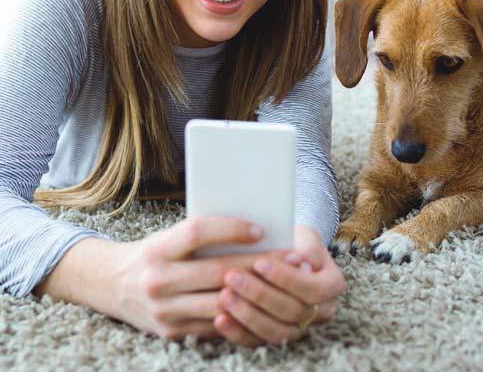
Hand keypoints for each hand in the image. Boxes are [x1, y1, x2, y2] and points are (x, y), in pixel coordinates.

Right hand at [112, 216, 290, 340]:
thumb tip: (253, 230)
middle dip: (259, 264)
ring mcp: (164, 311)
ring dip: (257, 293)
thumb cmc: (154, 253)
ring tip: (285, 282)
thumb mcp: (168, 236)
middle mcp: (158, 280)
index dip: (231, 229)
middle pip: (217, 271)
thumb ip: (201, 236)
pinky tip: (264, 305)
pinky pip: (214, 324)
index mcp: (158, 248)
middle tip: (290, 257)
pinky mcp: (171, 333)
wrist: (112, 285)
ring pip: (220, 302)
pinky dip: (241, 314)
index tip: (261, 229)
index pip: (198, 232)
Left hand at [214, 225, 345, 346]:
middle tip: (232, 277)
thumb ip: (305, 246)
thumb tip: (301, 260)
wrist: (288, 254)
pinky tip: (220, 319)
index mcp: (332, 285)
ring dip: (246, 315)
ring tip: (223, 296)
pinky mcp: (277, 337)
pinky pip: (258, 342)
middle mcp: (322, 311)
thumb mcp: (304, 235)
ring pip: (275, 331)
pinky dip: (237, 332)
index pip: (311, 289)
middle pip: (291, 311)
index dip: (285, 278)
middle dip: (259, 294)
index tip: (259, 262)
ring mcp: (300, 328)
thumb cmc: (295, 240)